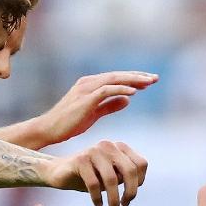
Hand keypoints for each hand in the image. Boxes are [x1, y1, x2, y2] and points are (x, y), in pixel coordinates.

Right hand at [34, 70, 156, 145]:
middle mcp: (88, 82)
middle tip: (155, 78)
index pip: (116, 78)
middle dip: (138, 76)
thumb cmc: (69, 123)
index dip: (134, 78)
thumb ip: (110, 106)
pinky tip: (134, 92)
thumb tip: (128, 100)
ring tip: (149, 83)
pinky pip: (106, 90)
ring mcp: (86, 89)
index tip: (150, 81)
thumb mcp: (94, 114)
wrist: (49, 130)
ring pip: (114, 79)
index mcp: (90, 84)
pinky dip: (121, 89)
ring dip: (133, 80)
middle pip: (118, 75)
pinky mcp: (85, 99)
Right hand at [46, 139, 144, 205]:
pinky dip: (97, 197)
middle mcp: (108, 146)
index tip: (129, 197)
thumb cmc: (88, 176)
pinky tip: (98, 205)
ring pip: (112, 179)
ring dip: (114, 199)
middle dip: (130, 192)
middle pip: (130, 170)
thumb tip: (135, 186)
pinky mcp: (80, 160)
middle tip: (124, 205)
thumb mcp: (110, 176)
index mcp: (119, 147)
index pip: (140, 164)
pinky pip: (94, 183)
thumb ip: (123, 177)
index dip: (139, 183)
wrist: (59, 172)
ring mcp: (94, 151)